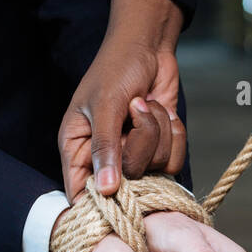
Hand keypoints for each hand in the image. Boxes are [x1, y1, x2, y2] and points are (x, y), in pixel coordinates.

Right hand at [59, 0, 186, 200]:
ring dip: (158, 131)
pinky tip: (163, 112)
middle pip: (128, 181)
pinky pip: (173, 160)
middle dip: (140, 142)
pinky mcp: (158, 148)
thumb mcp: (105, 105)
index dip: (95, 205)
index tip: (114, 200)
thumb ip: (105, 147)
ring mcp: (133, 154)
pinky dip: (173, 133)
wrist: (148, 46)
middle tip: (134, 109)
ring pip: (155, 168)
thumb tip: (106, 189)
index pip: (80, 193)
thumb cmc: (116, 68)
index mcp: (78, 147)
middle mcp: (104, 157)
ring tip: (146, 105)